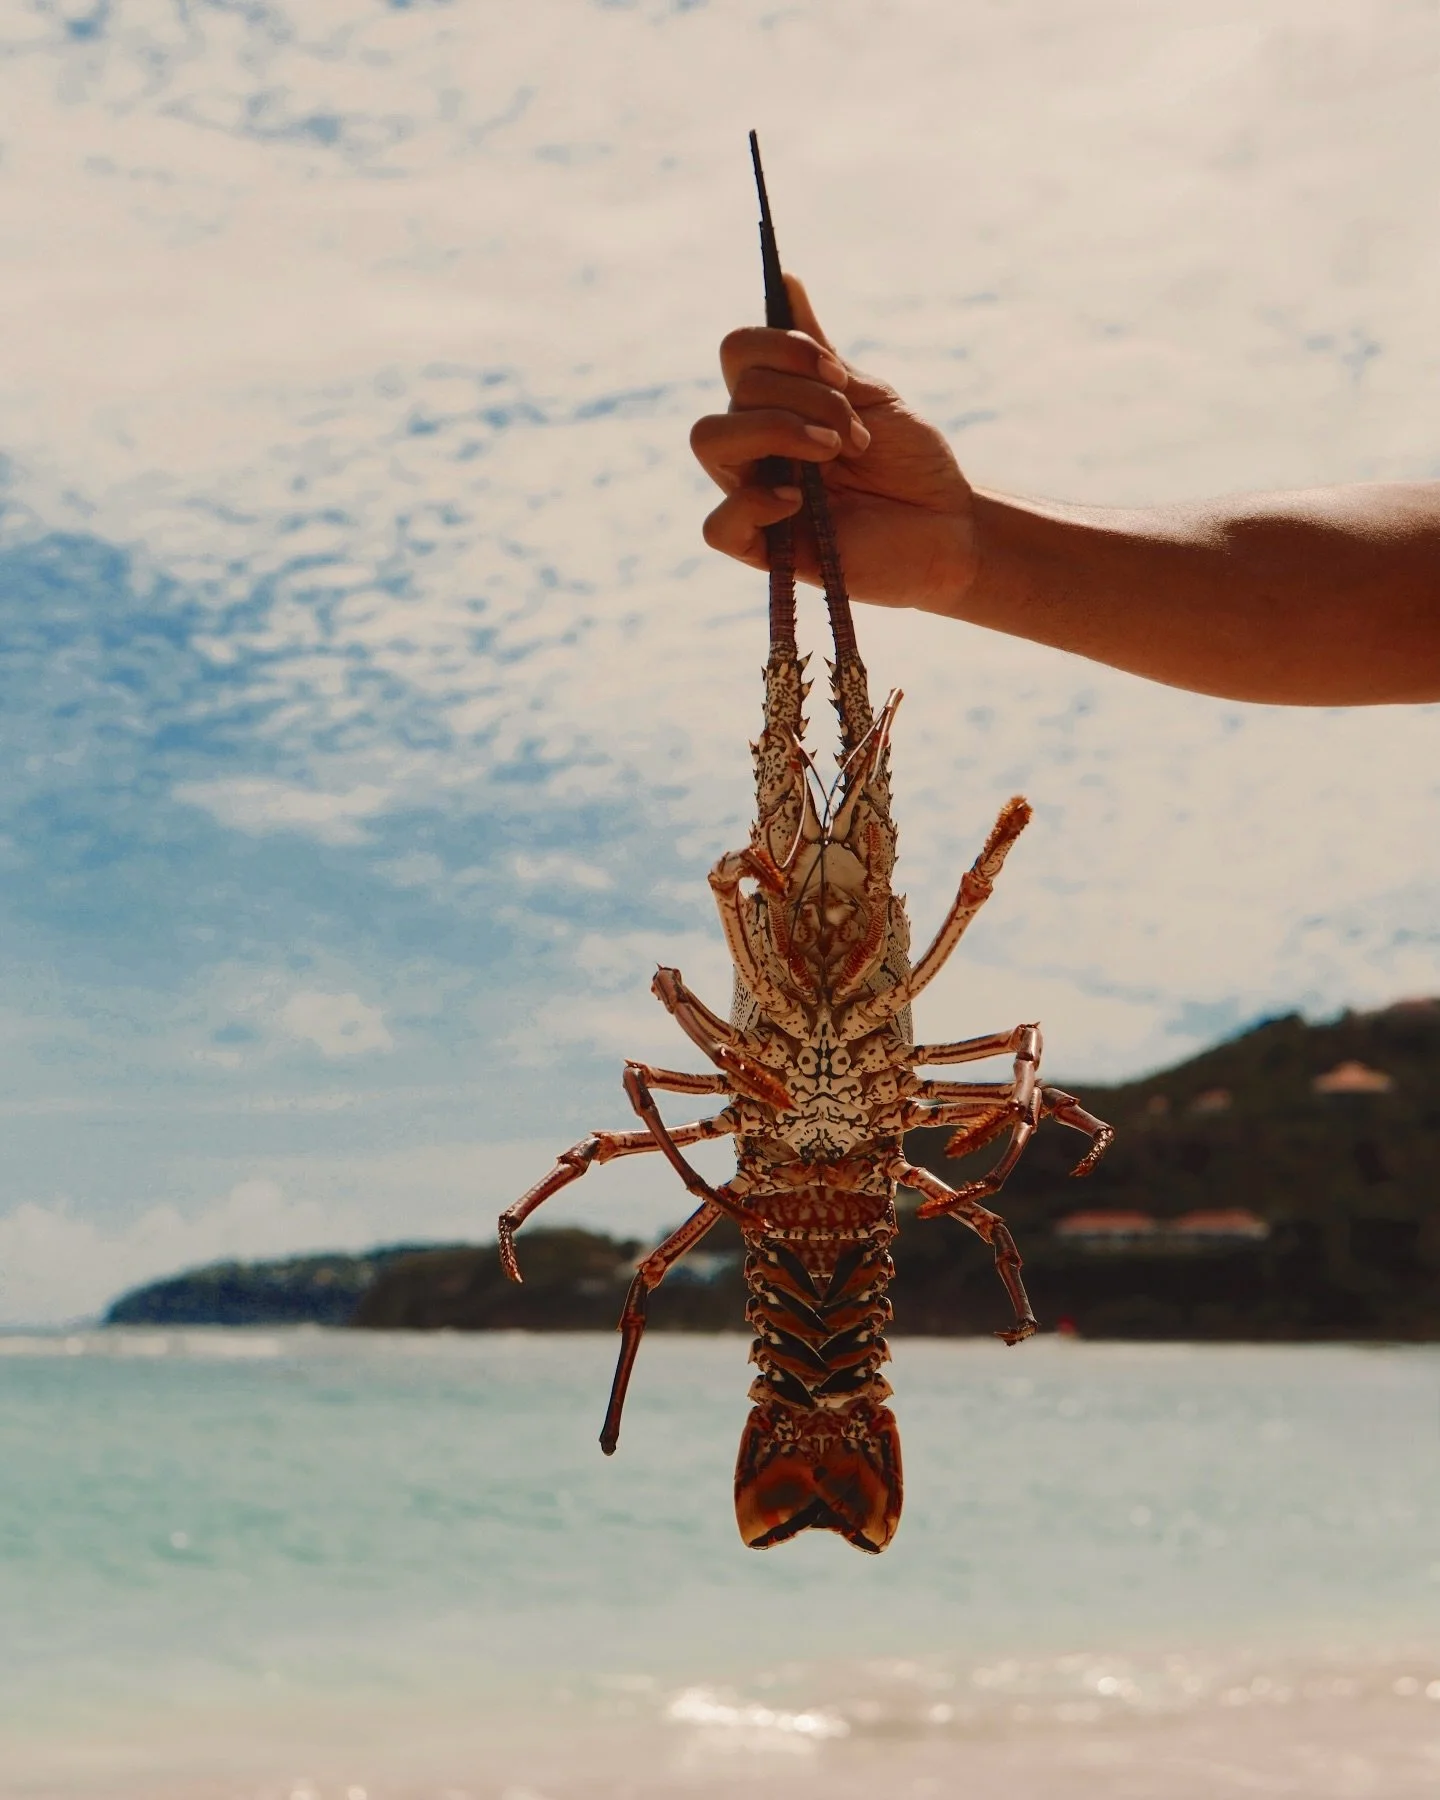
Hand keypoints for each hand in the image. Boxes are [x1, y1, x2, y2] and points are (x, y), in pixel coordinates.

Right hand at [690, 275, 977, 614]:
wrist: (950, 524)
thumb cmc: (912, 463)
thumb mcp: (870, 395)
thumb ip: (819, 353)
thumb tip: (784, 280)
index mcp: (776, 405)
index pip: (738, 353)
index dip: (783, 347)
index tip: (841, 374)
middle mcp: (756, 447)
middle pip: (735, 389)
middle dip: (804, 395)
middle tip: (854, 431)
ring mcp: (754, 495)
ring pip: (711, 440)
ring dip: (780, 431)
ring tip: (837, 452)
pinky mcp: (763, 549)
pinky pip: (717, 527)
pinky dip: (753, 503)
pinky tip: (798, 500)